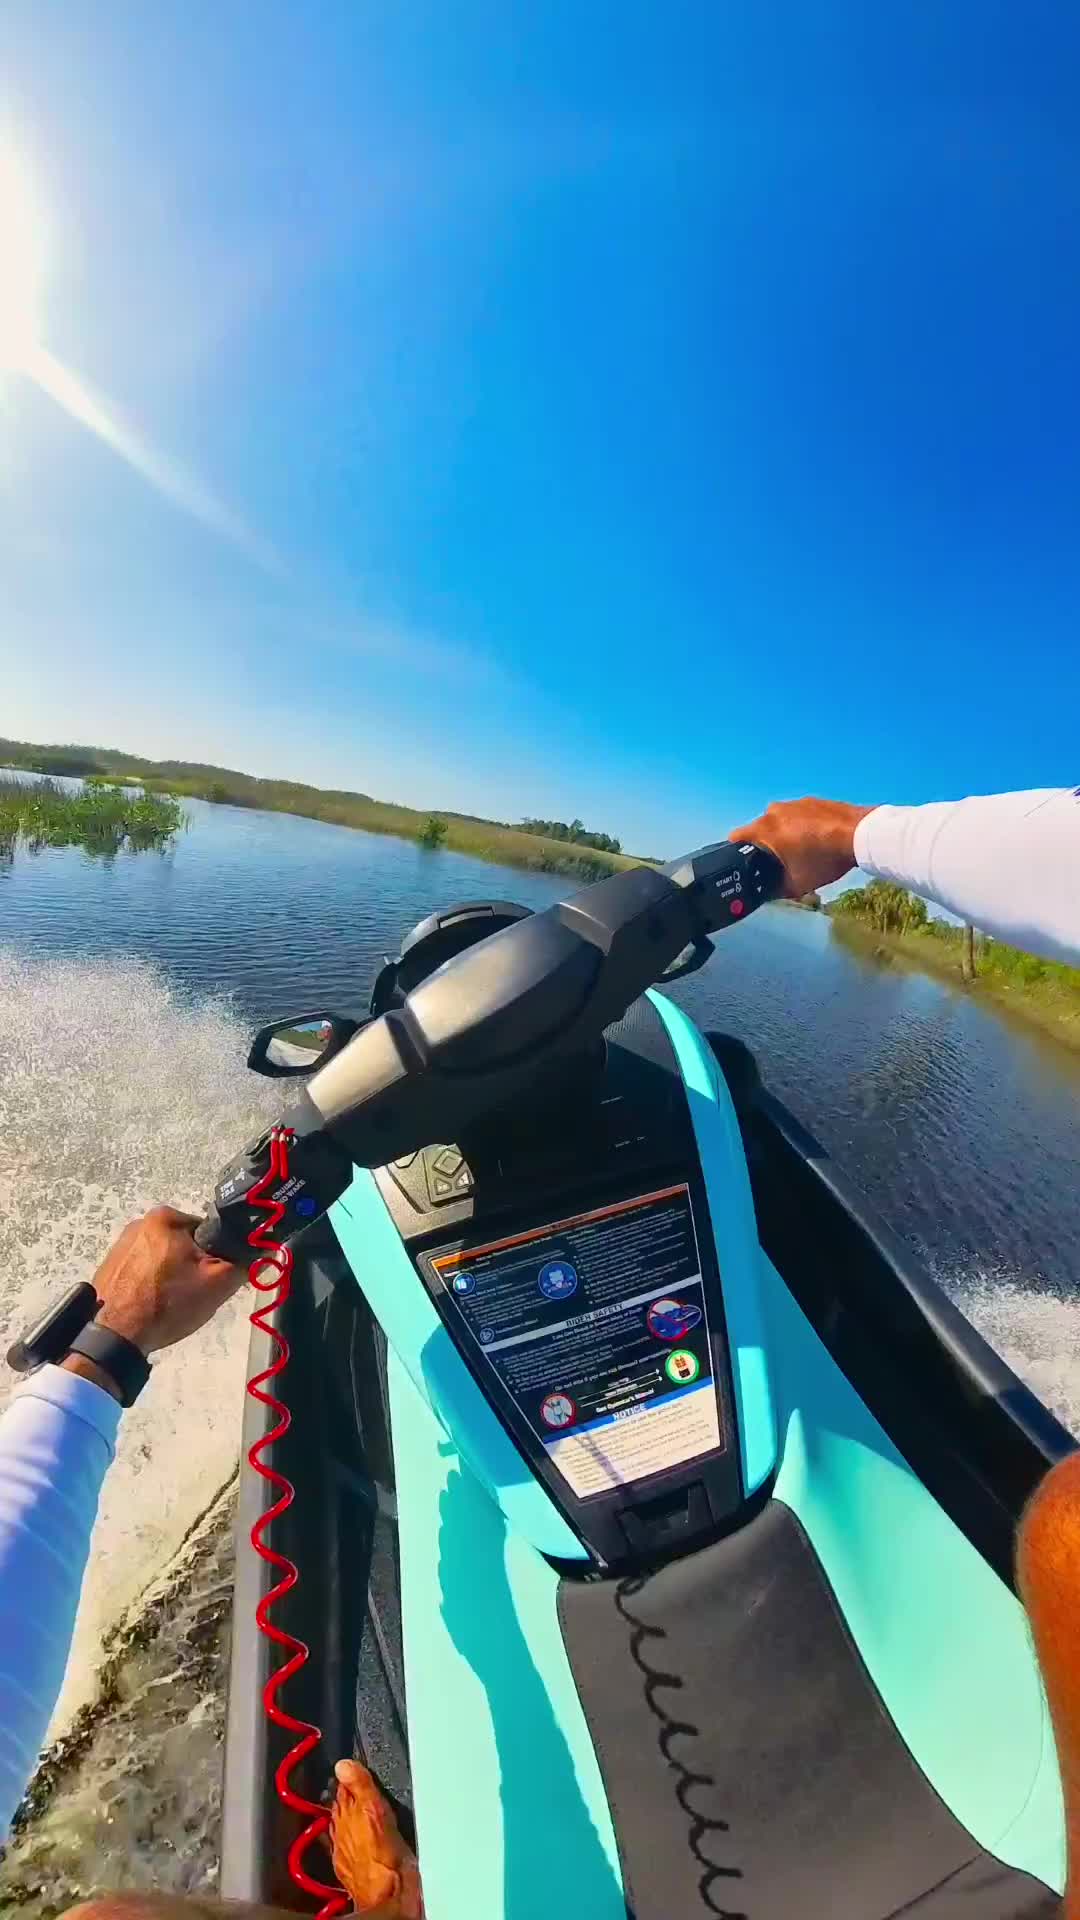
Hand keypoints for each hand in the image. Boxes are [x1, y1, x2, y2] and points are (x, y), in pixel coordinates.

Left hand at [85, 1206, 242, 1357]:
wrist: (115, 1335)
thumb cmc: (168, 1303)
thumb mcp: (218, 1283)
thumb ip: (244, 1261)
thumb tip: (261, 1250)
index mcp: (166, 1216)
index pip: (208, 1232)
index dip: (217, 1257)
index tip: (213, 1279)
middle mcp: (140, 1222)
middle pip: (185, 1245)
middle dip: (193, 1268)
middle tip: (192, 1295)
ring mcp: (120, 1245)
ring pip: (164, 1260)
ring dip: (171, 1277)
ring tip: (170, 1304)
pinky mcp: (109, 1266)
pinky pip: (143, 1271)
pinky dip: (151, 1285)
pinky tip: (152, 1305)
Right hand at [727, 796, 875, 898]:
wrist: (859, 835)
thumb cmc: (824, 859)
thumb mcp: (797, 884)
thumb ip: (775, 891)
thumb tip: (766, 894)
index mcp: (764, 829)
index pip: (735, 839)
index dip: (736, 854)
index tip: (746, 864)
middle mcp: (775, 811)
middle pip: (759, 831)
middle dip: (766, 847)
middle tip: (779, 864)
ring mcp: (795, 803)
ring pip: (779, 822)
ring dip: (785, 835)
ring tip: (803, 852)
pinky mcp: (812, 801)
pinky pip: (798, 815)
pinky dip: (802, 827)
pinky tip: (817, 841)